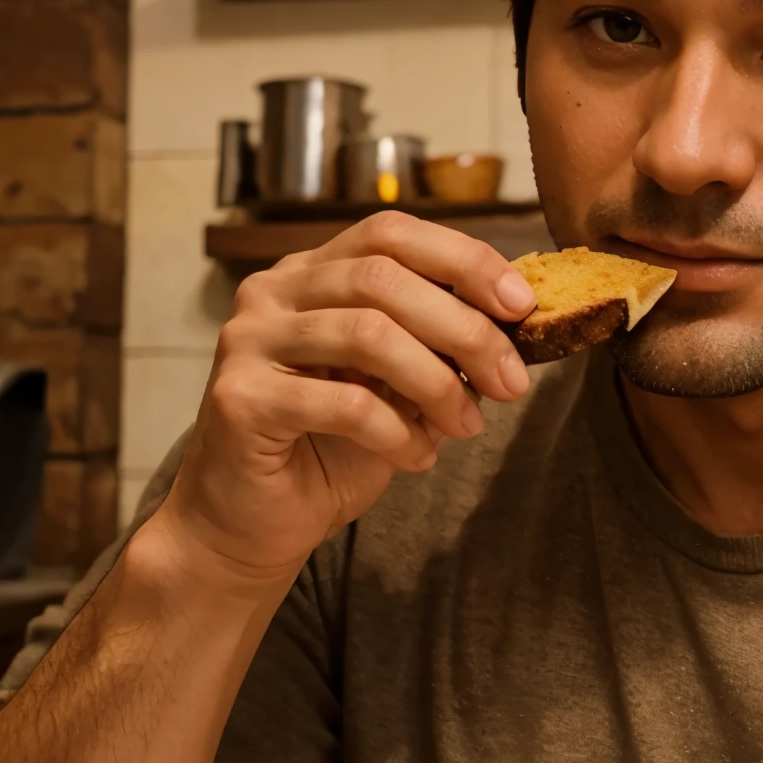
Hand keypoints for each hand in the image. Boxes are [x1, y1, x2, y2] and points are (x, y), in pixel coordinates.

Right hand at [151, 213, 537, 587]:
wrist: (249, 527)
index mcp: (310, 275)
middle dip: (464, 329)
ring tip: (466, 427)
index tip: (522, 305)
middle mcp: (272, 294)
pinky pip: (342, 402)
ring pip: (367, 334)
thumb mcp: (395, 389)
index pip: (390, 235)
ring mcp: (248, 341)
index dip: (463, 260)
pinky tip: (417, 458)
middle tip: (511, 382)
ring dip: (436, 383)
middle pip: (383, 279)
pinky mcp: (240, 399)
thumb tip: (513, 324)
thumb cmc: (326, 453)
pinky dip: (396, 432)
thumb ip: (434, 348)